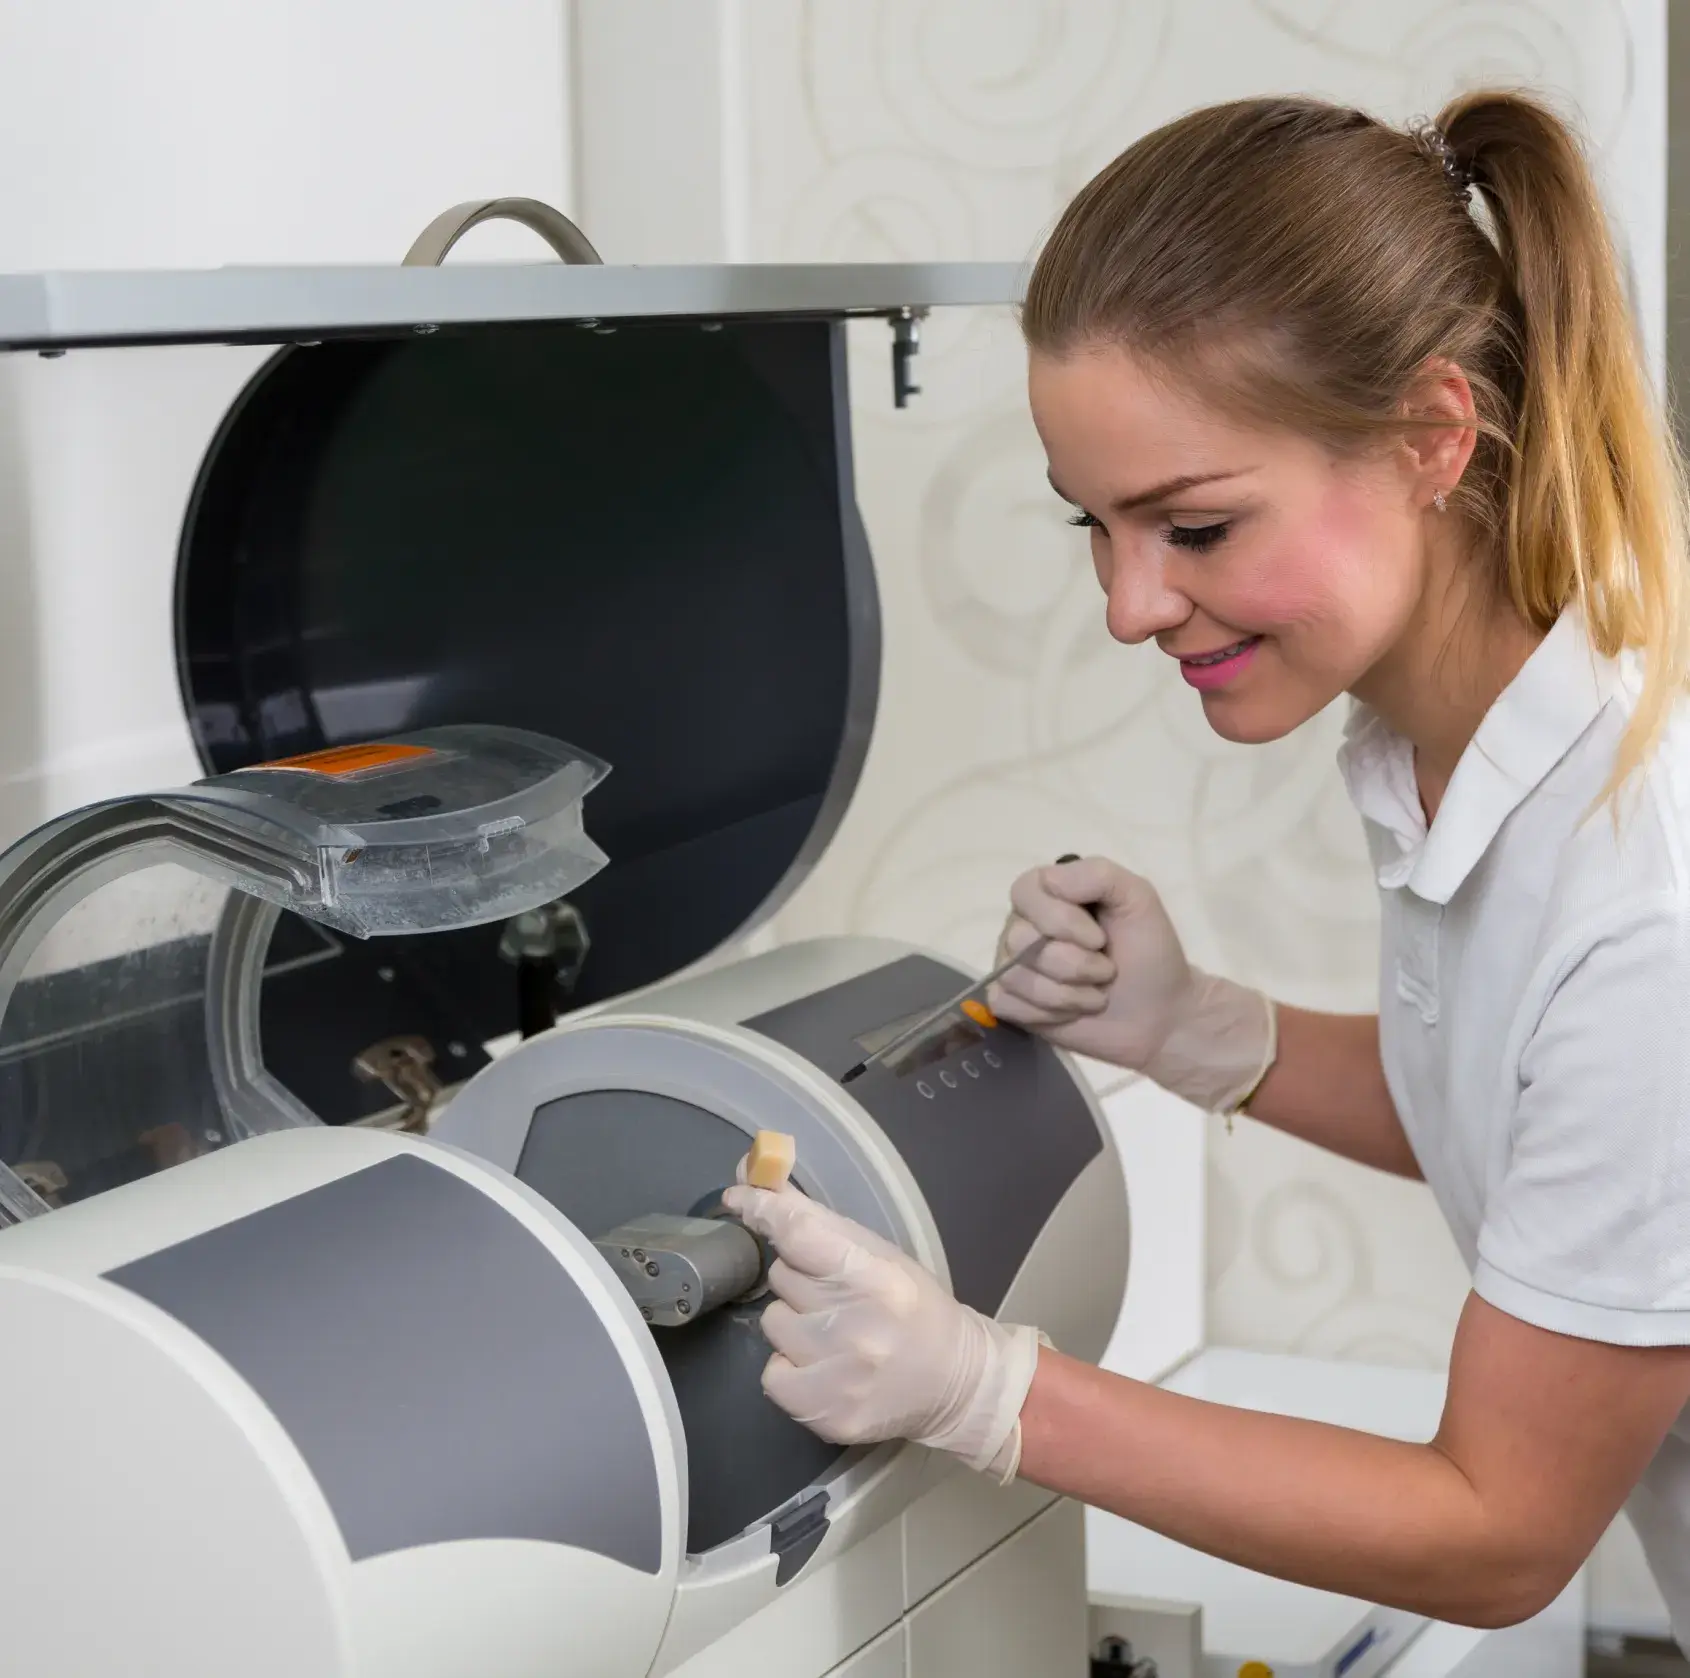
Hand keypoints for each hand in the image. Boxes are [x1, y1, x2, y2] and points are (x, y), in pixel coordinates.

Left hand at [719, 1181, 1042, 1482]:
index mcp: (877, 1278)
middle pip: (782, 1277)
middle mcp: (857, 1328)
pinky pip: (771, 1374)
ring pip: (772, 1322)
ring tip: (834, 1333)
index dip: (764, 1211)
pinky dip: (789, 1367)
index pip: (800, 1234)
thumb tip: (755, 1180)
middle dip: (799, 1277)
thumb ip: (818, 1220)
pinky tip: (824, 1366)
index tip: (740, 1199)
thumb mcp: (880, 1255)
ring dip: (793, 1322)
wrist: (957, 1383)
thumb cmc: (914, 1307)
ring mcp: (839, 1376)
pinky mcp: (826, 1414)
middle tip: (834, 1293)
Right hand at [989, 855, 1274, 1112]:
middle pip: (1019, 939)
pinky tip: (1072, 1013)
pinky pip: (1007, 1004)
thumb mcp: (1138, 898)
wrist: (1160, 1014)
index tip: (1099, 938)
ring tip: (1095, 995)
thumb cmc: (1149, 953)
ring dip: (1067, 994)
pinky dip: (1047, 1013)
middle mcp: (1024, 926)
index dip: (1060, 919)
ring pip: (1014, 976)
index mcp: (1048, 894)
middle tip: (1105, 971)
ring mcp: (1013, 965)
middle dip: (1073, 964)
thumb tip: (1049, 882)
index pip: (1024, 892)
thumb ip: (1098, 874)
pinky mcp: (1012, 1004)